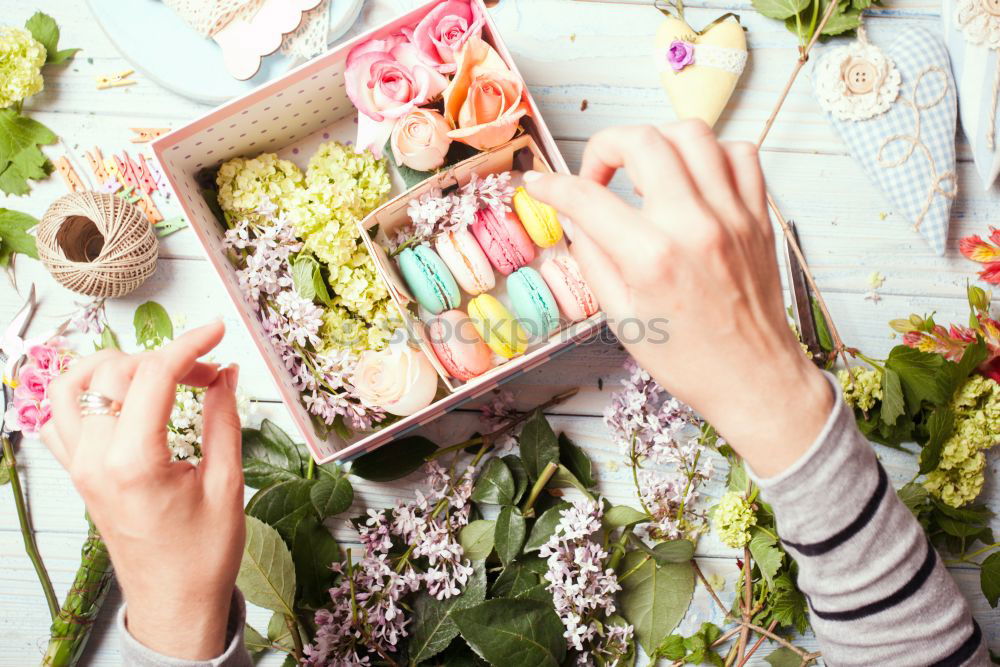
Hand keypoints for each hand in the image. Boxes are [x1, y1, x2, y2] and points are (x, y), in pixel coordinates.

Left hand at [41, 322, 244, 659]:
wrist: (174, 603)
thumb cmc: (202, 554)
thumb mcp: (226, 483)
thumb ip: (224, 419)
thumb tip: (225, 372)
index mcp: (134, 462)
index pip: (154, 376)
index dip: (189, 344)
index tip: (216, 332)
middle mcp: (95, 460)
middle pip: (113, 371)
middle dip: (163, 357)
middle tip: (206, 371)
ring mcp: (79, 467)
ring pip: (70, 386)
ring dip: (113, 365)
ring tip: (156, 372)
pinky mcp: (77, 475)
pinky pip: (58, 418)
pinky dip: (84, 393)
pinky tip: (123, 397)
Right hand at [525, 122, 831, 476]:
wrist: (754, 380)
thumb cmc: (688, 360)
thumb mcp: (622, 317)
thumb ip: (593, 257)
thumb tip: (574, 215)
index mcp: (652, 258)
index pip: (588, 198)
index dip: (552, 186)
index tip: (539, 184)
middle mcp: (695, 226)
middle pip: (642, 141)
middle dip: (604, 147)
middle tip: (597, 178)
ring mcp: (733, 215)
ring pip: (693, 133)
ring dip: (657, 142)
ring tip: (645, 176)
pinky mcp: (758, 216)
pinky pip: (739, 153)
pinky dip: (710, 155)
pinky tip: (692, 181)